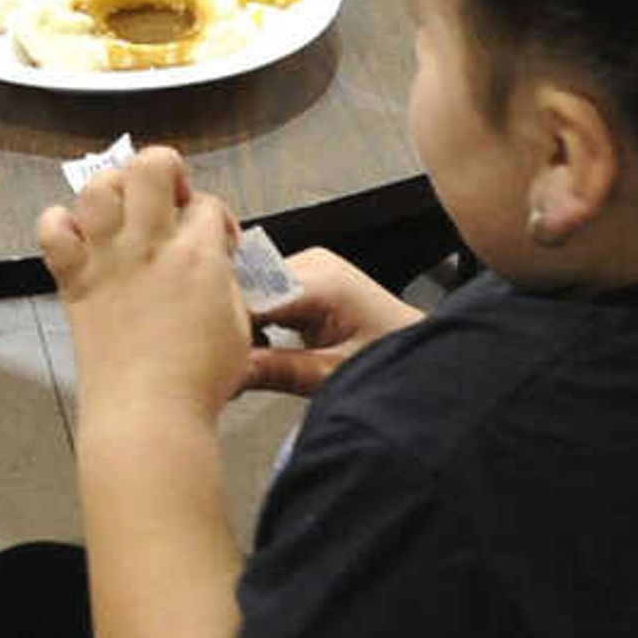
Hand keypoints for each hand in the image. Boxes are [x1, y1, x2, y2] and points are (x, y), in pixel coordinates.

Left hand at [39, 146, 251, 426]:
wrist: (147, 414)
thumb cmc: (198, 381)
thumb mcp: (237, 325)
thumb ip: (224, 282)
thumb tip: (213, 263)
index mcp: (198, 254)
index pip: (209, 204)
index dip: (216, 217)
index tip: (217, 243)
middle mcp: (150, 245)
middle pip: (151, 166)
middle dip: (164, 169)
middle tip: (169, 201)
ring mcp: (108, 259)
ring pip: (98, 186)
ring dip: (113, 189)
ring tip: (124, 213)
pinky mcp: (75, 280)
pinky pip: (53, 230)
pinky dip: (61, 225)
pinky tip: (81, 240)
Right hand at [237, 247, 417, 396]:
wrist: (420, 349)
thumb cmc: (391, 356)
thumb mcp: (332, 374)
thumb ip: (280, 371)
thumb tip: (232, 371)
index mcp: (321, 280)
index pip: (254, 296)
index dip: (231, 327)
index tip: (217, 356)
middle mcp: (312, 264)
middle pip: (251, 291)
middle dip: (236, 327)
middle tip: (227, 365)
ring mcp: (309, 267)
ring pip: (255, 293)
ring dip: (246, 325)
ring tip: (244, 359)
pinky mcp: (306, 279)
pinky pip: (267, 296)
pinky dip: (259, 322)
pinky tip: (259, 346)